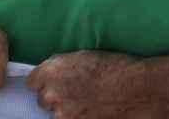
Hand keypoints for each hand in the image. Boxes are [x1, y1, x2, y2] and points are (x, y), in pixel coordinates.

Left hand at [25, 50, 139, 117]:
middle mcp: (51, 92)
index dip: (44, 82)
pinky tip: (92, 111)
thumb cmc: (116, 67)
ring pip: (55, 113)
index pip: (31, 82)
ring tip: (87, 103)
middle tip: (76, 93)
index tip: (54, 83)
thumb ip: (62, 66)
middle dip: (56, 97)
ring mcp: (61, 113)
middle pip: (42, 99)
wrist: (137, 88)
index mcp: (52, 70)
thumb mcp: (85, 57)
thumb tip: (52, 74)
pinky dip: (78, 117)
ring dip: (67, 109)